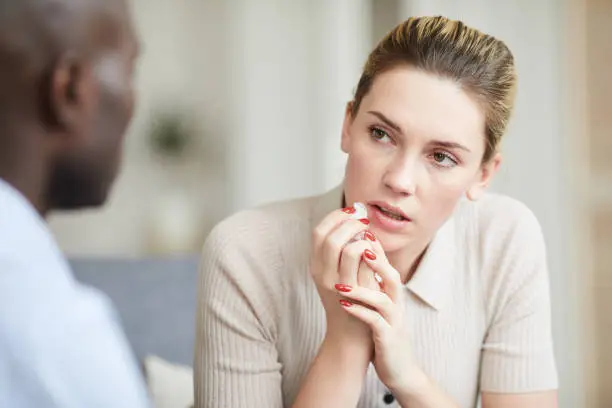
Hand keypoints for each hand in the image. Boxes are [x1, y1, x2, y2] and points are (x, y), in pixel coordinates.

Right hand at [310, 207, 375, 342]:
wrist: (350, 335)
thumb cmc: (349, 301)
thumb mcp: (337, 275)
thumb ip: (342, 251)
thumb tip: (356, 220)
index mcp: (315, 266)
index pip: (318, 232)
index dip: (335, 216)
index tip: (351, 210)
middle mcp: (322, 274)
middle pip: (329, 237)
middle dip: (349, 222)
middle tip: (363, 219)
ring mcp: (337, 284)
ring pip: (346, 247)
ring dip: (360, 235)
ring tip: (369, 234)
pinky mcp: (354, 292)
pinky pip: (363, 261)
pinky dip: (371, 248)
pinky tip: (376, 250)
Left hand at [335, 238, 422, 394]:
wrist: (398, 366)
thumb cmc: (383, 329)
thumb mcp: (377, 301)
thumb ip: (371, 279)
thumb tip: (357, 252)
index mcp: (391, 291)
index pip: (384, 263)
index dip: (373, 245)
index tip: (356, 229)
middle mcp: (395, 302)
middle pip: (392, 275)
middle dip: (376, 260)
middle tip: (359, 245)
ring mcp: (393, 319)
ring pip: (384, 300)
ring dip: (363, 290)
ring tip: (341, 285)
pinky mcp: (388, 338)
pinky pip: (376, 323)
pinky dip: (360, 313)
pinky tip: (344, 306)